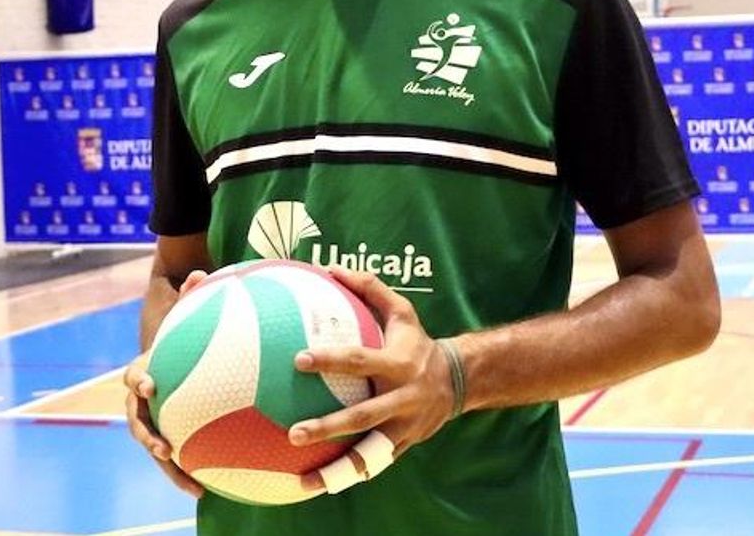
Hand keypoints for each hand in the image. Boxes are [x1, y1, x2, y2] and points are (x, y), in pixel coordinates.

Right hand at [123, 269, 208, 498]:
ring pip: (154, 447)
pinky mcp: (169, 434)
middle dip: (148, 436)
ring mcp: (153, 419)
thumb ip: (191, 295)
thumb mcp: (185, 314)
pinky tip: (207, 490)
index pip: (134, 375)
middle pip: (137, 421)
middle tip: (163, 447)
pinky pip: (176, 456)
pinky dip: (187, 472)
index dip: (140, 380)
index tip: (151, 385)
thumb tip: (200, 272)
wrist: (174, 354)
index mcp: (144, 371)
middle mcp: (142, 399)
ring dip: (168, 466)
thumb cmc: (182, 333)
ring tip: (189, 483)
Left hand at [288, 266, 456, 492]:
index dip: (331, 360)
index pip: (360, 361)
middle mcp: (401, 400)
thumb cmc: (418, 343)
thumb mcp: (402, 312)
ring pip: (368, 455)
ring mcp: (404, 428)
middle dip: (329, 427)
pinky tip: (314, 486)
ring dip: (336, 471)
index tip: (298, 360)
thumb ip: (368, 289)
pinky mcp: (403, 447)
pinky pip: (372, 465)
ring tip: (302, 483)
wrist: (460, 381)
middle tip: (293, 433)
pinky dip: (346, 476)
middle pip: (363, 417)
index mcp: (397, 366)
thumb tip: (331, 268)